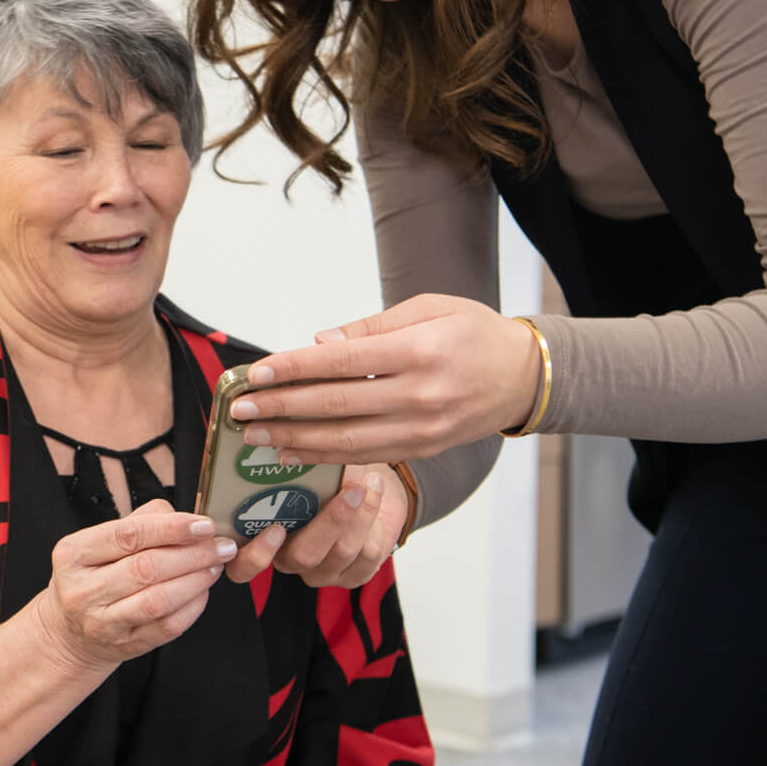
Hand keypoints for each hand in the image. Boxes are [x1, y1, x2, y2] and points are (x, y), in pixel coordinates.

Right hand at [31, 500, 286, 674]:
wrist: (70, 633)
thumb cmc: (94, 576)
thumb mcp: (99, 543)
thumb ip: (140, 523)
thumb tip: (185, 518)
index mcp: (74, 553)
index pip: (128, 535)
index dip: (171, 529)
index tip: (204, 525)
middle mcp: (82, 590)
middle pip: (146, 568)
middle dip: (192, 554)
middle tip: (221, 546)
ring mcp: (101, 623)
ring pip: (158, 600)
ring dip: (195, 581)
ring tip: (215, 566)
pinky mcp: (124, 647)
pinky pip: (167, 627)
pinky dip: (192, 607)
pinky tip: (203, 591)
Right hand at [227, 462, 406, 589]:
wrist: (361, 486)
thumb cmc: (319, 474)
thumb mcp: (296, 466)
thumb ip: (282, 462)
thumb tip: (272, 430)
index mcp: (261, 540)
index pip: (242, 566)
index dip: (255, 556)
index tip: (274, 529)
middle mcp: (289, 560)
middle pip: (303, 557)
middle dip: (329, 523)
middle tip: (348, 491)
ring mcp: (323, 571)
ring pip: (341, 552)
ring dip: (359, 513)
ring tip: (366, 482)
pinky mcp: (356, 574)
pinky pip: (368, 554)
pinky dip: (373, 517)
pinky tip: (375, 491)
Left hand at [228, 293, 543, 464]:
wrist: (526, 376)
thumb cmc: (474, 332)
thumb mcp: (428, 307)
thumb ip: (371, 326)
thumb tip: (319, 340)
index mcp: (419, 350)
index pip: (341, 361)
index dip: (294, 369)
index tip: (256, 373)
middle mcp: (420, 394)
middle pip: (336, 405)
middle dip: (281, 408)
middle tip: (240, 410)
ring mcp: (423, 428)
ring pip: (346, 440)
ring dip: (294, 439)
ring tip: (255, 435)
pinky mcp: (424, 449)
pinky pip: (366, 456)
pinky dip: (325, 457)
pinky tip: (292, 452)